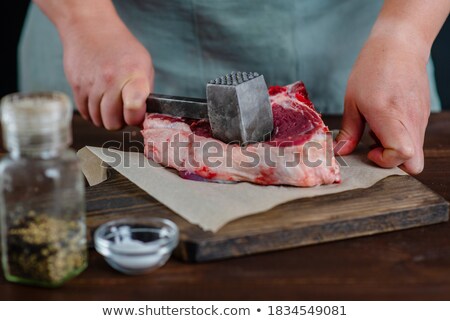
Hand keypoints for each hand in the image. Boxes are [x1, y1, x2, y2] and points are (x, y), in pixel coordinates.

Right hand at [62, 18, 153, 129]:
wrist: (90, 27)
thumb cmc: (120, 47)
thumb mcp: (143, 63)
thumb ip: (145, 91)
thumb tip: (142, 116)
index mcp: (133, 75)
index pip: (134, 106)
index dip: (135, 118)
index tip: (135, 114)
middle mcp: (111, 80)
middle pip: (113, 122)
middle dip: (119, 121)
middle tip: (122, 111)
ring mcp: (92, 84)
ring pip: (98, 120)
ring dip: (104, 117)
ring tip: (110, 103)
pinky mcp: (76, 85)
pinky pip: (84, 113)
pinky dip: (92, 112)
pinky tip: (98, 100)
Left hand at [336, 33, 430, 173]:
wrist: (399, 44)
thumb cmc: (373, 68)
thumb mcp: (352, 100)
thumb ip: (349, 130)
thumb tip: (341, 151)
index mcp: (390, 116)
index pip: (402, 154)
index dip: (385, 160)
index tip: (369, 151)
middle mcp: (411, 121)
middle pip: (414, 163)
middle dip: (393, 163)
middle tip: (374, 146)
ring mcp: (421, 118)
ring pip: (415, 151)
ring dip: (395, 148)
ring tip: (377, 127)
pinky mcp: (423, 114)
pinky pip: (415, 137)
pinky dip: (400, 137)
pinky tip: (386, 120)